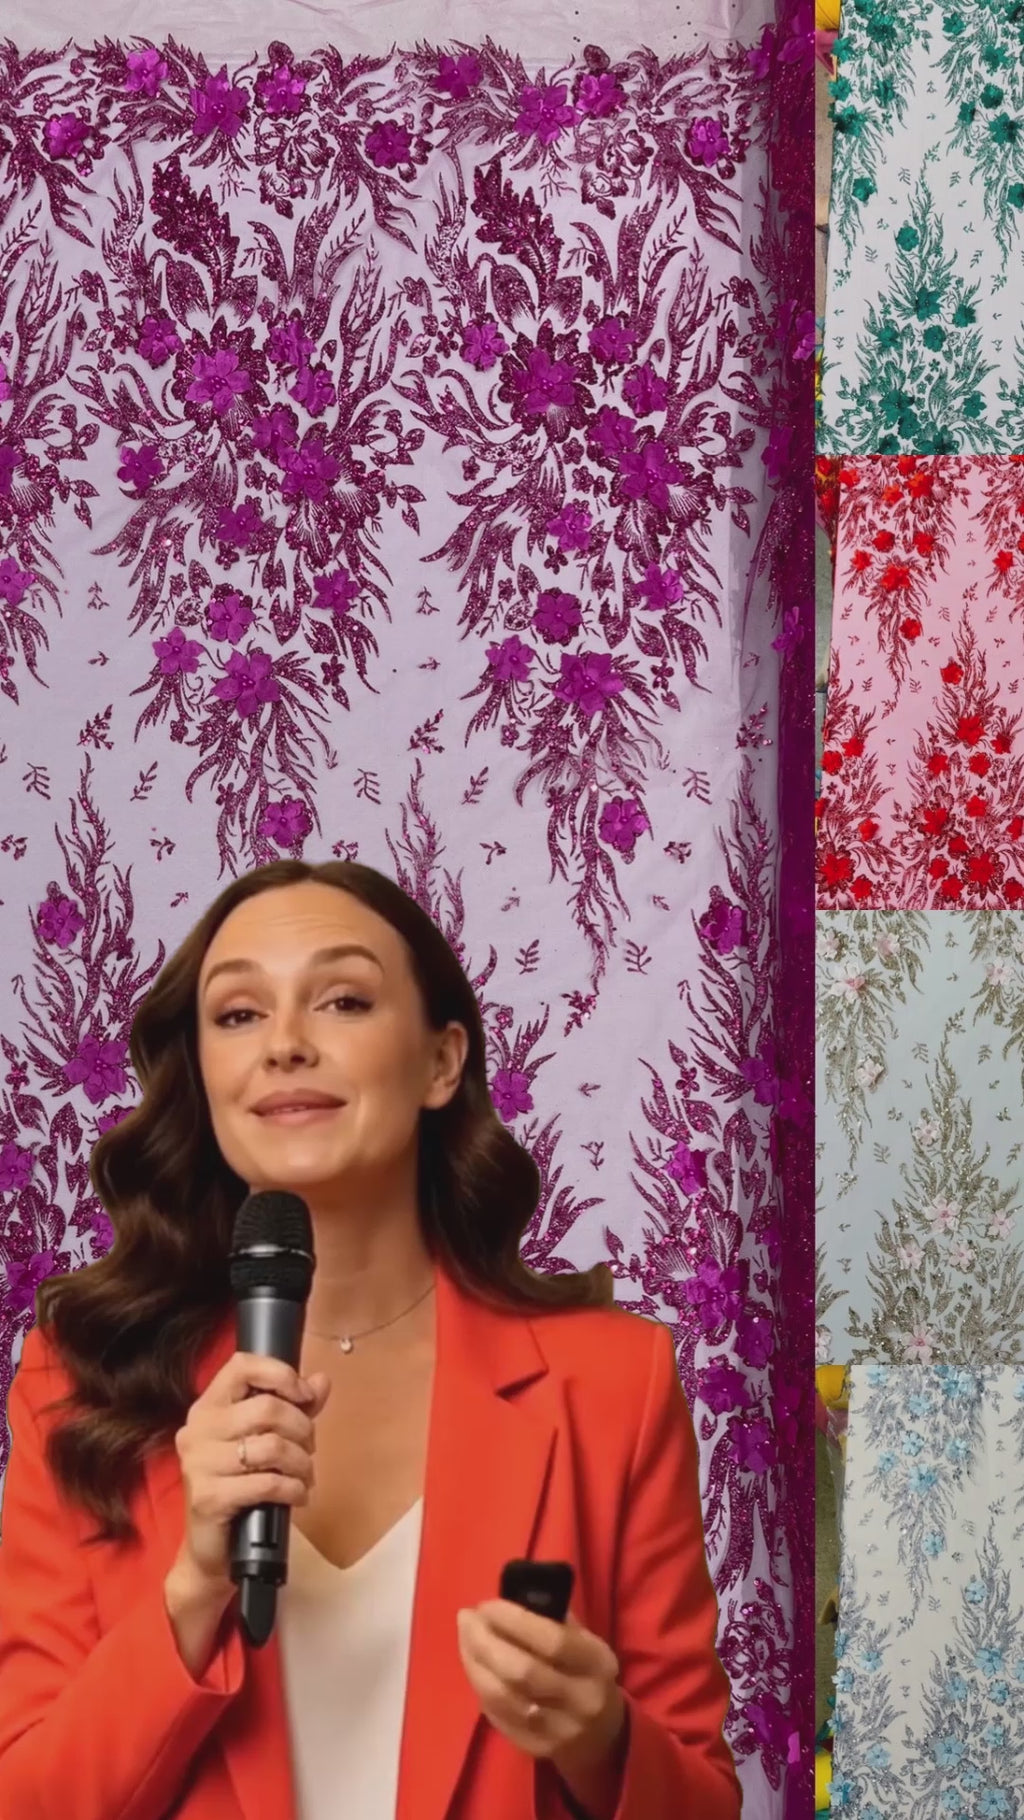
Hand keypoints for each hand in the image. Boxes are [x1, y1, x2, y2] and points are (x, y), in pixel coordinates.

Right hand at [172, 1351, 331, 1597]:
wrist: (212, 1551)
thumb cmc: (239, 1489)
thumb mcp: (266, 1441)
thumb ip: (294, 1409)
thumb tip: (321, 1381)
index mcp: (208, 1408)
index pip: (241, 1366)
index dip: (281, 1374)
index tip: (305, 1396)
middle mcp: (197, 1430)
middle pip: (267, 1408)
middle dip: (302, 1429)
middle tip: (309, 1450)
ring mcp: (199, 1464)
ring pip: (271, 1446)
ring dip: (301, 1463)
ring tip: (305, 1476)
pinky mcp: (208, 1497)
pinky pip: (267, 1483)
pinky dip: (293, 1489)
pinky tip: (297, 1496)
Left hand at [456, 1601, 625, 1774]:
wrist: (599, 1736)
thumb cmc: (586, 1672)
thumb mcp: (585, 1641)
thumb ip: (554, 1619)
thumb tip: (509, 1598)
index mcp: (597, 1664)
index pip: (552, 1640)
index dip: (514, 1620)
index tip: (486, 1604)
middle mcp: (580, 1700)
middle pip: (521, 1671)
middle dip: (485, 1640)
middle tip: (466, 1618)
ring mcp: (557, 1730)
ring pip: (502, 1696)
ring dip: (474, 1662)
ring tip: (464, 1637)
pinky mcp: (535, 1748)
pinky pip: (497, 1715)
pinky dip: (480, 1686)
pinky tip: (473, 1666)